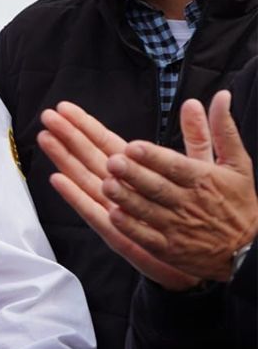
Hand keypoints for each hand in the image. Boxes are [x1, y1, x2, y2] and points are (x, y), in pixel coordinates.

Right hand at [38, 101, 198, 290]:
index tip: (66, 107)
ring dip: (64, 159)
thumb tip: (196, 103)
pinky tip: (58, 179)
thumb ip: (196, 137)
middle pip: (89, 157)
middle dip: (68, 135)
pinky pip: (92, 211)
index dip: (86, 124)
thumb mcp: (203, 168)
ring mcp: (116, 209)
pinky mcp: (119, 232)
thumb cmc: (203, 214)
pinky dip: (74, 195)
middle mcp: (121, 188)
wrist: (213, 258)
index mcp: (138, 171)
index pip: (106, 142)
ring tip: (45, 138)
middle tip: (47, 115)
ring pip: (84, 179)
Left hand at [101, 91, 257, 281]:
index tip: (132, 146)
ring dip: (126, 197)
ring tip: (105, 183)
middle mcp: (189, 203)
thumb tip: (220, 97)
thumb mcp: (237, 165)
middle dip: (134, 174)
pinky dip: (130, 227)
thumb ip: (222, 130)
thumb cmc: (238, 202)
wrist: (249, 251)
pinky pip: (145, 237)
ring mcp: (177, 227)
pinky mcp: (168, 248)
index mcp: (203, 179)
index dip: (154, 157)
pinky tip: (112, 215)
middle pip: (157, 187)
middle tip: (112, 162)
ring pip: (146, 210)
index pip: (176, 166)